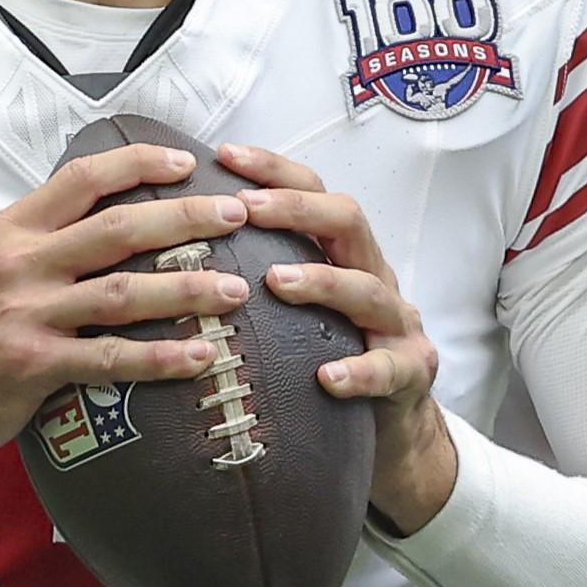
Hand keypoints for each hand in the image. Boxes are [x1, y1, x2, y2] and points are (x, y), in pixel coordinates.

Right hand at [0, 143, 253, 479]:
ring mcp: (26, 314)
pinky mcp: (33, 366)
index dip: (139, 166)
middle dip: (185, 218)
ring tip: (233, 289)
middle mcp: (19, 264)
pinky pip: (111, 358)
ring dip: (186, 289)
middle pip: (117, 229)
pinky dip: (161, 357)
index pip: (82, 180)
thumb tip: (104, 220)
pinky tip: (202, 356)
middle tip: (235, 215)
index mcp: (10, 231)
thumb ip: (40, 243)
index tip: (187, 163)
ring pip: (123, 292)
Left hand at [219, 142, 456, 535]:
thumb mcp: (298, 307)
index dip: (273, 170)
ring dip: (322, 281)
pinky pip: (389, 370)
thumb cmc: (331, 353)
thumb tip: (176, 243)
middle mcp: (374, 276)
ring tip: (276, 282)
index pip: (313, 192)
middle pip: (349, 221)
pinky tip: (327, 377)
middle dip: (297, 209)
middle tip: (247, 210)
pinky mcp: (410, 374)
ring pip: (369, 290)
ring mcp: (397, 325)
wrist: (394, 429)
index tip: (224, 157)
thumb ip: (259, 271)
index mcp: (343, 254)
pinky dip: (360, 371)